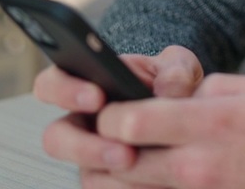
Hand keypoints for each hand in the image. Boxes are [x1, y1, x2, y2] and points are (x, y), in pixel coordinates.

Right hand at [34, 45, 203, 177]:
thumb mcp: (178, 68)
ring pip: (82, 172)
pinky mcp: (110, 182)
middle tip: (119, 146)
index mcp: (88, 86)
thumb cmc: (174, 85)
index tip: (96, 97)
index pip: (52, 84)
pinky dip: (128, 186)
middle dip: (83, 145)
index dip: (64, 90)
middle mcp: (83, 124)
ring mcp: (94, 156)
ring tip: (134, 161)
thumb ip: (174, 70)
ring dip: (105, 168)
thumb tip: (168, 90)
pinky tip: (153, 179)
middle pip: (56, 138)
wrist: (191, 119)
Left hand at [89, 73, 244, 188]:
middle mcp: (197, 164)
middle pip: (118, 161)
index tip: (112, 107)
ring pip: (129, 188)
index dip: (110, 113)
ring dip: (116, 173)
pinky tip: (147, 175)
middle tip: (108, 134)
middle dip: (103, 146)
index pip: (130, 122)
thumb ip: (210, 87)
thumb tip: (174, 95)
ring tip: (123, 155)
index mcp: (210, 123)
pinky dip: (142, 188)